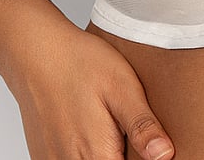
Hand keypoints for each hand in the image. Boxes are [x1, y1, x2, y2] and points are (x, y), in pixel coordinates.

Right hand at [6, 26, 174, 159]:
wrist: (37, 53)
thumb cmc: (81, 64)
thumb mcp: (123, 87)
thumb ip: (142, 125)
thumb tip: (165, 155)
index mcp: (98, 154)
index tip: (142, 143)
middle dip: (124, 156)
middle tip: (126, 130)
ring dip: (104, 153)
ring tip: (111, 129)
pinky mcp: (45, 156)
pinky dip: (86, 152)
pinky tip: (92, 132)